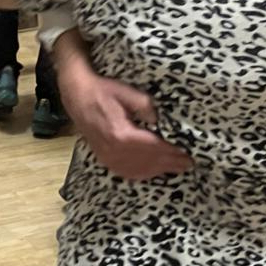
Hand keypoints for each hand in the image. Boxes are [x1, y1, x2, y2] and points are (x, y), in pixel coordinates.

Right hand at [57, 58, 192, 179]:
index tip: (187, 155)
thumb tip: (160, 121)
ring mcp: (108, 157)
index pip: (153, 148)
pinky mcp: (105, 159)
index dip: (172, 152)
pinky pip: (127, 172)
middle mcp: (114, 150)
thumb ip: (146, 107)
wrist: (78, 97)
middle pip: (149, 161)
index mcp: (122, 134)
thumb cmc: (103, 92)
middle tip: (188, 164)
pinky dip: (143, 173)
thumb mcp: (128, 93)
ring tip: (176, 168)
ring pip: (139, 169)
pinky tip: (155, 172)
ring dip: (159, 170)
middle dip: (170, 163)